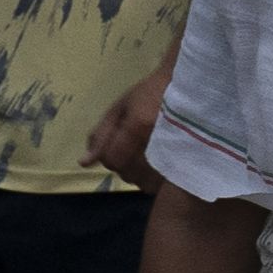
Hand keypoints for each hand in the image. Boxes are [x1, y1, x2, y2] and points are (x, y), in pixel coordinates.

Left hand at [92, 52, 177, 187]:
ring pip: (143, 181)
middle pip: (127, 172)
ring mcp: (173, 156)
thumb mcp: (121, 107)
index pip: (112, 158)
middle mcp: (156, 144)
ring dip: (138, 172)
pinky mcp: (186, 164)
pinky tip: (157, 163)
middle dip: (123, 162)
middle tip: (132, 144)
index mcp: (139, 126)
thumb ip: (102, 135)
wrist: (188, 88)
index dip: (107, 154)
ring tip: (145, 153)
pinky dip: (153, 179)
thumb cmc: (151, 93)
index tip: (116, 141)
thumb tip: (84, 163)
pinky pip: (160, 184)